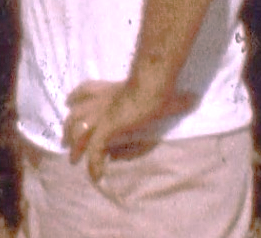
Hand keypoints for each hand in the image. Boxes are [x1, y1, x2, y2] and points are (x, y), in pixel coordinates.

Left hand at [62, 79, 194, 181]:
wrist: (152, 84)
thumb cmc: (160, 85)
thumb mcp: (168, 92)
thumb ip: (179, 97)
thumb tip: (195, 98)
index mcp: (111, 89)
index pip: (86, 89)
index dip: (76, 96)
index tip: (70, 102)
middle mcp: (101, 100)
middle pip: (75, 112)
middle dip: (68, 126)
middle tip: (65, 140)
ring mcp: (101, 114)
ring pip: (77, 131)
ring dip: (75, 146)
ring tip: (73, 159)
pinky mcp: (106, 128)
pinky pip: (94, 151)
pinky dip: (93, 164)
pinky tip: (95, 176)